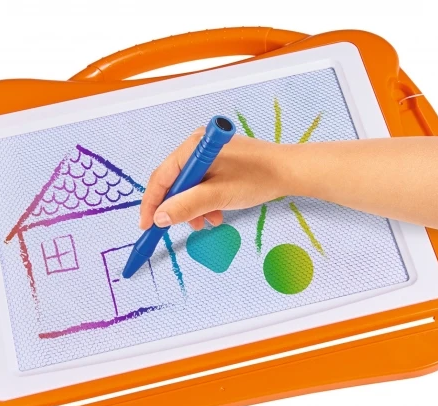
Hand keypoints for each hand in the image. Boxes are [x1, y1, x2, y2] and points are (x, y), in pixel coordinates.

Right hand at [139, 128, 291, 229]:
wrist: (290, 172)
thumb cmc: (257, 178)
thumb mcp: (217, 196)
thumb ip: (186, 207)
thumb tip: (160, 218)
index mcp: (193, 147)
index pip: (161, 177)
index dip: (152, 203)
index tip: (147, 226)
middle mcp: (196, 147)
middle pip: (174, 183)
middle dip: (178, 208)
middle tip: (187, 226)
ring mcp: (208, 155)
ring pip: (188, 187)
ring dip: (193, 208)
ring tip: (208, 222)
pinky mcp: (218, 162)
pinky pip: (201, 185)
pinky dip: (204, 202)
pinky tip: (216, 213)